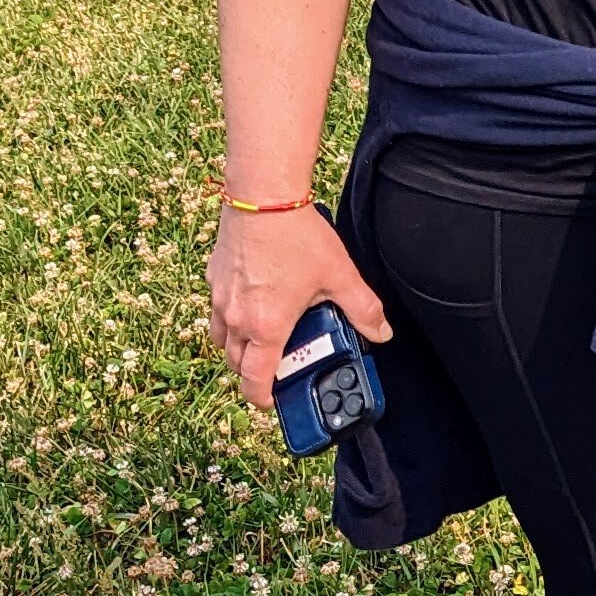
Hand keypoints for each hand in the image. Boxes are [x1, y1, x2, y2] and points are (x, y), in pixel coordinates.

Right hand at [205, 200, 393, 416]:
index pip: (254, 381)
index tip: (274, 400)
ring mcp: (220, 298)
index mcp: (266, 327)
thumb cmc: (298, 235)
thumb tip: (382, 332)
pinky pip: (216, 310)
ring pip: (221, 339)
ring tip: (265, 336)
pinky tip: (255, 299)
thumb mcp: (340, 275)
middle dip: (254, 372)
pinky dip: (230, 317)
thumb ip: (363, 308)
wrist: (262, 195)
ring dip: (239, 346)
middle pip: (235, 364)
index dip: (263, 398)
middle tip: (277, 366)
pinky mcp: (213, 278)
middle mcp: (236, 319)